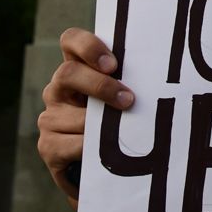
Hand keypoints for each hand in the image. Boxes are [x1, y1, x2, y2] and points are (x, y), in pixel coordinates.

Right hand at [36, 27, 133, 206]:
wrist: (103, 170)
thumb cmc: (121, 125)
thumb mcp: (123, 100)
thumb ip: (131, 83)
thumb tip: (163, 80)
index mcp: (78, 69)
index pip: (70, 40)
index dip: (88, 46)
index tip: (113, 64)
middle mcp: (58, 89)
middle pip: (68, 73)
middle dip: (100, 86)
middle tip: (128, 100)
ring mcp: (50, 118)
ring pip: (76, 115)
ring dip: (104, 126)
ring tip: (126, 133)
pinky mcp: (48, 146)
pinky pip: (72, 144)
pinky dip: (93, 148)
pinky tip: (108, 153)